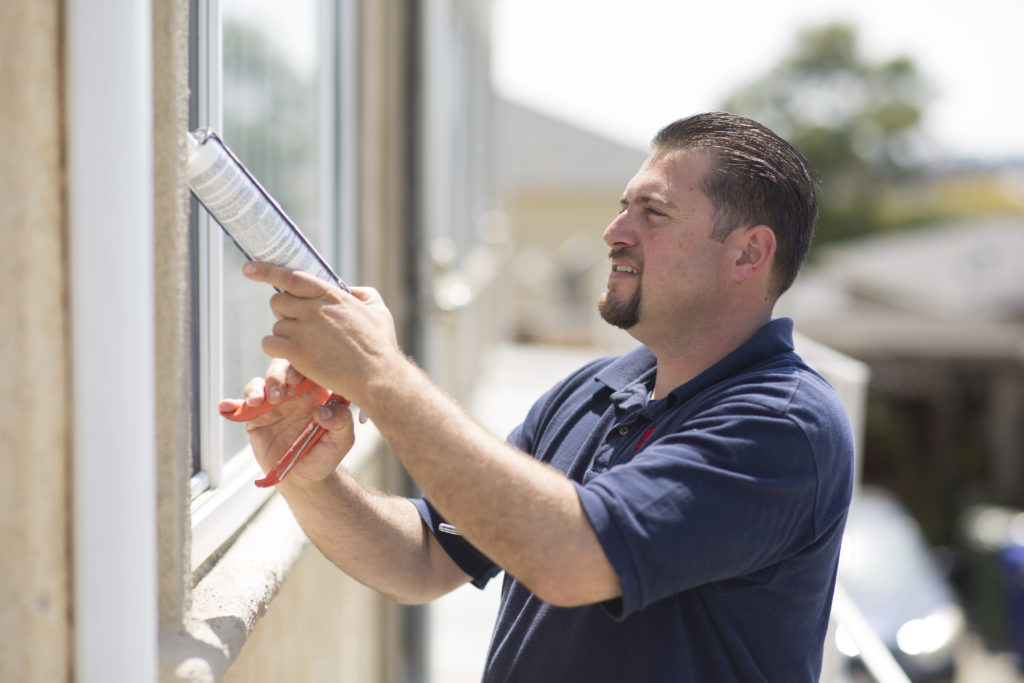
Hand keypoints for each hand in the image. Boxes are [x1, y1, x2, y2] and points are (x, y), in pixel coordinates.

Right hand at [218, 359, 355, 488]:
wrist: (304, 478)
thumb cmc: (326, 455)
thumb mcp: (342, 440)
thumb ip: (341, 422)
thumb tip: (323, 409)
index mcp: (316, 391)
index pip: (307, 368)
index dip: (300, 366)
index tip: (296, 379)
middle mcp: (294, 393)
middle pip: (281, 369)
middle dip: (277, 375)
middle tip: (278, 394)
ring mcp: (273, 403)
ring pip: (261, 383)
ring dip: (257, 388)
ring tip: (258, 402)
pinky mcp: (255, 417)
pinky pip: (242, 405)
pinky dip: (232, 403)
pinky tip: (225, 406)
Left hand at [241, 262, 402, 406]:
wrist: (377, 375)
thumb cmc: (380, 345)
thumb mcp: (379, 310)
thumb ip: (362, 294)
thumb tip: (350, 289)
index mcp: (331, 295)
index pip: (291, 276)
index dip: (267, 270)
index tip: (249, 268)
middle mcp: (314, 308)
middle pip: (278, 302)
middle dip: (284, 313)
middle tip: (299, 325)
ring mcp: (303, 329)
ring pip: (276, 326)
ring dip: (286, 336)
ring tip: (308, 348)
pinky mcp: (296, 351)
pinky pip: (270, 344)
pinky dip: (277, 350)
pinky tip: (294, 357)